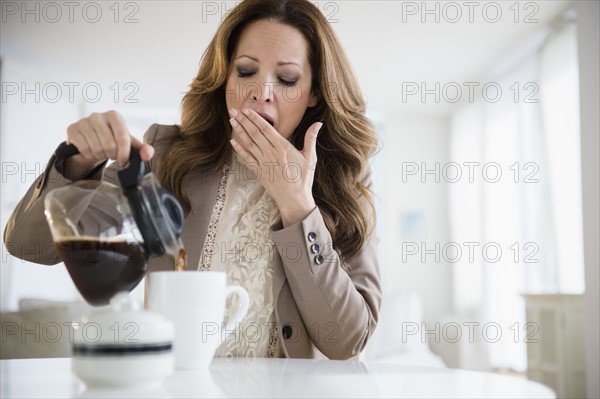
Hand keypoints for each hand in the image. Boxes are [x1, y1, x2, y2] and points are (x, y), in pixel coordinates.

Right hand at [66, 110, 153, 167]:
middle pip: (109, 145)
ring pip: (96, 149)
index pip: (122, 138)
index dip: (124, 154)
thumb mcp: (129, 144)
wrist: (91, 140)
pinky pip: (84, 149)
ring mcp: (83, 121)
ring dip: (100, 156)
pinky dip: (89, 155)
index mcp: (114, 116)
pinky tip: (91, 151)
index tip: (123, 160)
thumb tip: (147, 155)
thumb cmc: (113, 140)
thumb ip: (143, 149)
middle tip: (111, 155)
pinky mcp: (72, 128)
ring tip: (102, 152)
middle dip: (111, 155)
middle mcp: (98, 115)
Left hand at [228, 108, 322, 226]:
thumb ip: (311, 138)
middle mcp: (270, 153)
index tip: (247, 110)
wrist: (294, 199)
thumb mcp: (310, 157)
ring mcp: (263, 162)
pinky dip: (239, 149)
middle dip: (243, 120)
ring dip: (239, 131)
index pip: (266, 128)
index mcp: (282, 147)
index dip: (255, 118)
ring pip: (248, 143)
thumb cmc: (303, 178)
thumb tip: (318, 124)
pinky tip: (232, 142)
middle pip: (254, 133)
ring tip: (232, 120)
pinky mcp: (258, 172)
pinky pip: (246, 158)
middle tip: (234, 110)